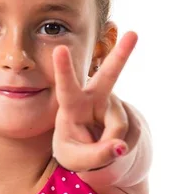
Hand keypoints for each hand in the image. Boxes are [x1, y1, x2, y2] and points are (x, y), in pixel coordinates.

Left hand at [52, 31, 137, 171]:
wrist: (93, 154)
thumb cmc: (74, 150)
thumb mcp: (74, 160)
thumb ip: (94, 155)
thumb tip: (120, 146)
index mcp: (71, 104)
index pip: (66, 87)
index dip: (63, 69)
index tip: (60, 48)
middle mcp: (94, 97)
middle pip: (109, 75)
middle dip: (122, 54)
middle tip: (134, 34)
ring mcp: (114, 104)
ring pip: (118, 126)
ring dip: (110, 145)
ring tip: (99, 148)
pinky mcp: (129, 115)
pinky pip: (128, 137)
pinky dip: (119, 149)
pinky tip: (111, 145)